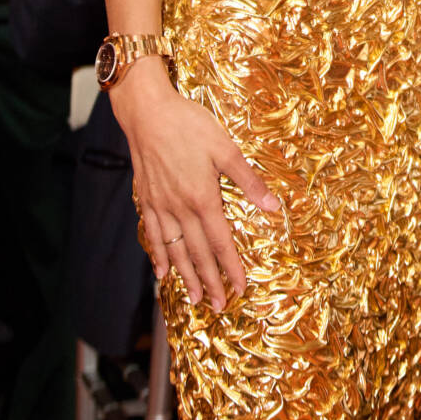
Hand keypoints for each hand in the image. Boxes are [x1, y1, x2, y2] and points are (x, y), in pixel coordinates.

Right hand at [112, 57, 280, 309]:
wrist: (148, 113)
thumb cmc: (189, 126)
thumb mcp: (226, 148)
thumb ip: (249, 181)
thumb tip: (274, 206)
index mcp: (203, 198)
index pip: (220, 242)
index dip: (231, 268)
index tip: (240, 289)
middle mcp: (180, 209)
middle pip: (197, 253)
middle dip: (209, 281)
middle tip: (217, 306)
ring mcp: (160, 206)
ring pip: (174, 250)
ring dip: (185, 276)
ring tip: (193, 298)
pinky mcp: (147, 199)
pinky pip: (153, 235)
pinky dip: (158, 255)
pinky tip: (161, 270)